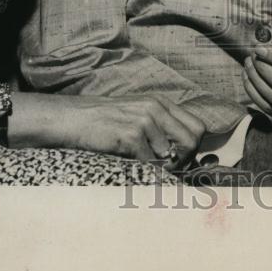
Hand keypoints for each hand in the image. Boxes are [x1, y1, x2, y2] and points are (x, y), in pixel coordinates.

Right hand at [62, 95, 205, 167]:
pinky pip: (149, 162)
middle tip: (169, 168)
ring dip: (160, 166)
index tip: (181, 159)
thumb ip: (160, 125)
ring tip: (142, 163)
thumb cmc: (105, 120)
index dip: (194, 147)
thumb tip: (183, 151)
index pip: (198, 126)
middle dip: (185, 159)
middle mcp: (156, 108)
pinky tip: (129, 162)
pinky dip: (142, 168)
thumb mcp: (137, 112)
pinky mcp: (131, 135)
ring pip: (172, 154)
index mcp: (161, 102)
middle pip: (193, 140)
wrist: (74, 118)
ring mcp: (144, 120)